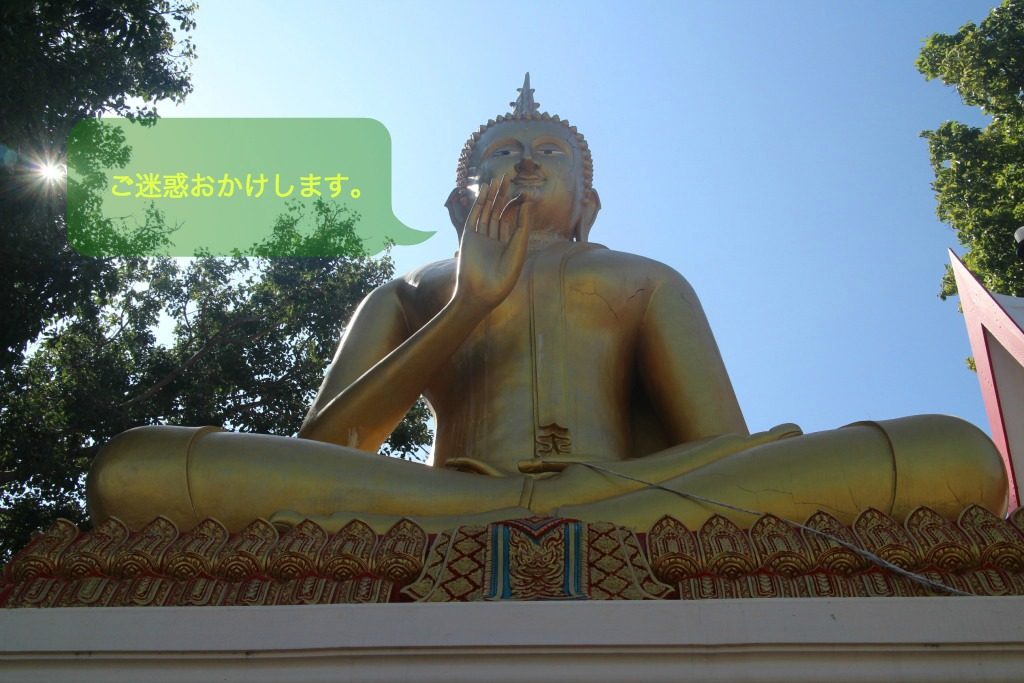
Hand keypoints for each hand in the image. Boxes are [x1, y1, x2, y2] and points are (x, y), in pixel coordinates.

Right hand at [454, 175, 529, 310]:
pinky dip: (479, 204)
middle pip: (498, 213)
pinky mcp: (468, 237)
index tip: (522, 192)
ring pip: (487, 213)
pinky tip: (484, 191)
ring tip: (496, 180)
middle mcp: (493, 240)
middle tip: (506, 177)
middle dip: (502, 196)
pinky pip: (475, 217)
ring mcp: (480, 238)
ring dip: (491, 197)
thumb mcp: (519, 247)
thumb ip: (523, 224)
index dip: (516, 205)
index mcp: (508, 245)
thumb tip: (528, 202)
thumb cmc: (505, 275)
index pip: (511, 220)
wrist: (482, 291)